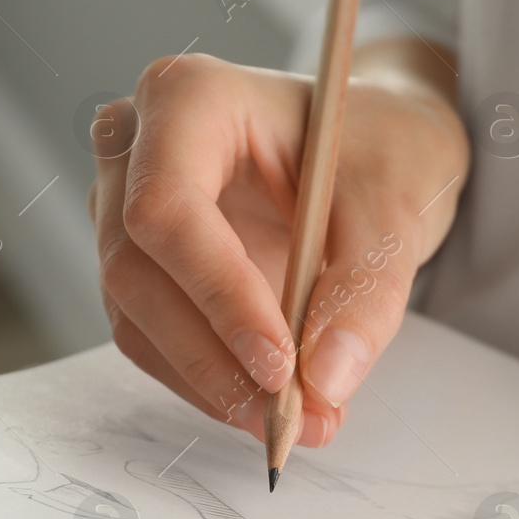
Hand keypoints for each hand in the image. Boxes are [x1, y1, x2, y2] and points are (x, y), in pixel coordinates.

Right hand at [88, 39, 467, 447]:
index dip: (217, 294)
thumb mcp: (396, 208)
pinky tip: (268, 402)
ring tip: (299, 420)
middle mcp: (135, 146)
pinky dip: (206, 379)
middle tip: (293, 416)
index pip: (167, 207)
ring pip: (136, 314)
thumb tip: (326, 382)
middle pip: (137, 268)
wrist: (371, 148)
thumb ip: (364, 292)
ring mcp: (122, 205)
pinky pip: (151, 335)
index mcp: (189, 98)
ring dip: (210, 382)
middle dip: (213, 357)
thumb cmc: (377, 148)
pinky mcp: (138, 262)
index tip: (280, 365)